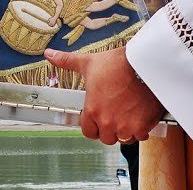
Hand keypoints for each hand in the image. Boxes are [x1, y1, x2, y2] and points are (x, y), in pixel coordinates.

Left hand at [44, 47, 163, 144]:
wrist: (143, 64)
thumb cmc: (116, 64)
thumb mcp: (88, 62)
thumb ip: (66, 61)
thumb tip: (49, 54)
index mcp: (92, 110)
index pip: (88, 132)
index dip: (93, 126)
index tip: (99, 119)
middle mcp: (107, 121)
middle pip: (106, 137)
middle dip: (110, 129)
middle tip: (116, 115)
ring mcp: (125, 126)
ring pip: (123, 139)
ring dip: (125, 131)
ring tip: (128, 116)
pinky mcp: (142, 126)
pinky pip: (140, 136)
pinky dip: (141, 129)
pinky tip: (141, 116)